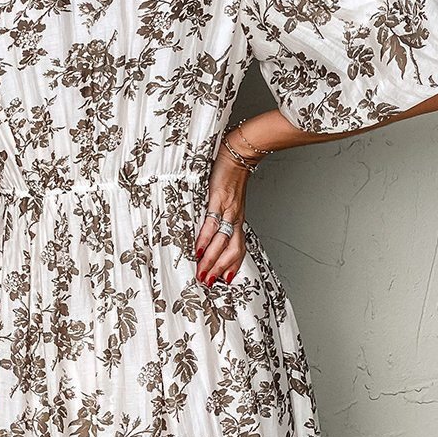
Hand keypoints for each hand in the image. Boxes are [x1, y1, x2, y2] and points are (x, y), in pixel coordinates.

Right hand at [194, 146, 249, 284]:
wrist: (238, 153)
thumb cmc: (231, 175)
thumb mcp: (229, 199)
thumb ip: (221, 213)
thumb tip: (210, 227)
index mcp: (237, 219)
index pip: (238, 248)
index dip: (233, 265)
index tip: (224, 280)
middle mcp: (235, 218)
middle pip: (232, 250)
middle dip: (220, 269)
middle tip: (208, 283)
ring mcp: (227, 210)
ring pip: (222, 242)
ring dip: (212, 260)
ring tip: (202, 273)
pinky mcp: (218, 200)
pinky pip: (212, 224)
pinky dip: (205, 239)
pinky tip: (198, 250)